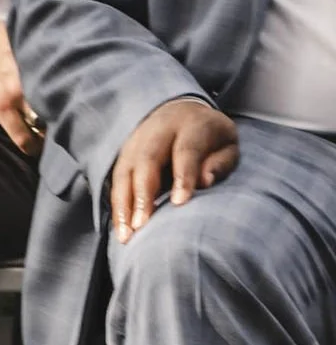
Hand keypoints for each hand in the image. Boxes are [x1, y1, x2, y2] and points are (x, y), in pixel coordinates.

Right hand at [112, 97, 239, 241]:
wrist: (180, 109)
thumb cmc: (211, 138)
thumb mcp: (227, 144)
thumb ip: (220, 162)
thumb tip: (204, 182)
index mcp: (191, 125)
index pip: (185, 150)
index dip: (182, 176)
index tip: (180, 203)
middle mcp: (157, 130)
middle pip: (146, 161)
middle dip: (142, 194)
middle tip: (141, 225)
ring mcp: (135, 141)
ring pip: (124, 172)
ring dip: (123, 204)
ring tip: (125, 235)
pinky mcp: (123, 154)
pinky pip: (116, 180)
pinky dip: (117, 205)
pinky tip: (120, 229)